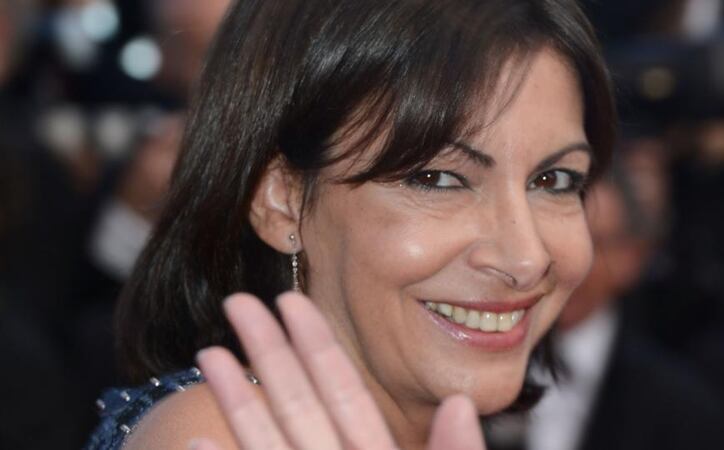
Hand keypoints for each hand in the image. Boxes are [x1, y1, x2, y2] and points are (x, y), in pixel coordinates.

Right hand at [193, 292, 485, 449]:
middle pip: (299, 401)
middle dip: (268, 352)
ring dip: (238, 399)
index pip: (343, 388)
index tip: (293, 299)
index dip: (318, 344)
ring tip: (205, 353)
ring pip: (269, 438)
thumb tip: (463, 402)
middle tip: (237, 300)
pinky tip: (193, 439)